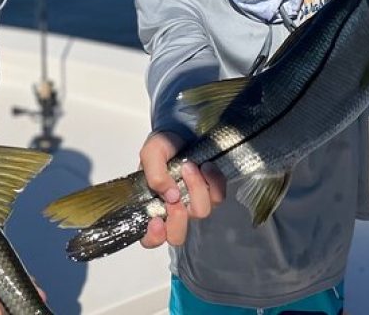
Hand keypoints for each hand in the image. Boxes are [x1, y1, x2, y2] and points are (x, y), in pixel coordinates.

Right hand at [138, 131, 225, 248]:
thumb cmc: (164, 145)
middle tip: (176, 193)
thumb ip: (154, 174)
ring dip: (195, 188)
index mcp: (152, 205)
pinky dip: (213, 181)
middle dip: (178, 217)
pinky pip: (218, 198)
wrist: (185, 129)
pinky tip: (206, 166)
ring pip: (200, 212)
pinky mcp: (213, 194)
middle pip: (177, 236)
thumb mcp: (151, 153)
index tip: (157, 220)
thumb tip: (170, 196)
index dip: (153, 237)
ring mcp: (194, 204)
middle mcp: (173, 210)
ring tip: (189, 166)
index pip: (149, 238)